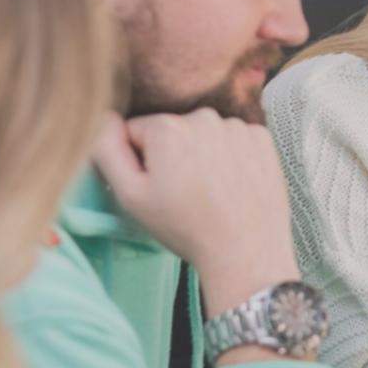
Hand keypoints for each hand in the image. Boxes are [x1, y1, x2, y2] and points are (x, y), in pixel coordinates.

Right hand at [92, 109, 300, 316]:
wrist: (246, 250)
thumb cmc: (185, 227)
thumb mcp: (131, 195)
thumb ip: (107, 150)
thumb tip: (104, 117)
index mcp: (167, 127)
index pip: (136, 131)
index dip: (140, 161)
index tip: (156, 187)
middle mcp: (204, 117)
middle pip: (172, 130)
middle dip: (172, 155)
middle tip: (184, 193)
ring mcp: (237, 126)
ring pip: (204, 134)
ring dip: (202, 154)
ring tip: (210, 191)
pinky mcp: (263, 139)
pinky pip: (233, 139)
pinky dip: (230, 155)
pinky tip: (232, 184)